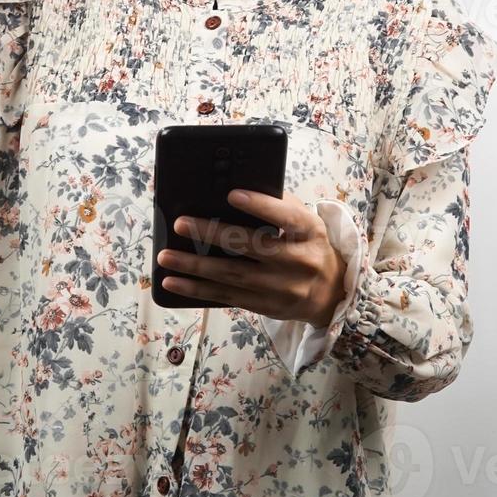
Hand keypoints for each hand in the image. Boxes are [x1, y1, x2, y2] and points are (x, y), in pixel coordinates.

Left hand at [157, 189, 347, 328]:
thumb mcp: (306, 223)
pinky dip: (197, 290)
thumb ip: (279, 206)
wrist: (331, 293)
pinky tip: (174, 282)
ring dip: (195, 266)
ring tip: (165, 257)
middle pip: (251, 246)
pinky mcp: (266, 306)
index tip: (232, 194)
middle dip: (212, 234)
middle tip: (180, 223)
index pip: (287, 217)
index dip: (261, 206)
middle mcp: (298, 261)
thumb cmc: (308, 245)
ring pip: (233, 276)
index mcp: (310, 233)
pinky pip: (227, 297)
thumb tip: (233, 190)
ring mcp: (281, 288)